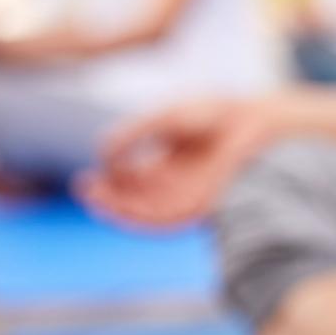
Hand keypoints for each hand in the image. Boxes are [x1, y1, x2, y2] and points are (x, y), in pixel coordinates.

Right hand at [78, 98, 275, 227]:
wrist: (252, 120)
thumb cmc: (213, 114)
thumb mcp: (164, 119)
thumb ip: (132, 135)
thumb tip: (103, 158)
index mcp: (170, 165)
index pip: (133, 182)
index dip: (110, 180)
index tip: (91, 173)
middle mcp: (178, 186)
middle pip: (136, 202)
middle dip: (107, 198)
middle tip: (83, 187)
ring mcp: (189, 198)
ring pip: (147, 214)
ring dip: (118, 210)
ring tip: (94, 198)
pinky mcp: (201, 208)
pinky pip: (165, 220)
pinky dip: (140, 216)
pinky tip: (120, 208)